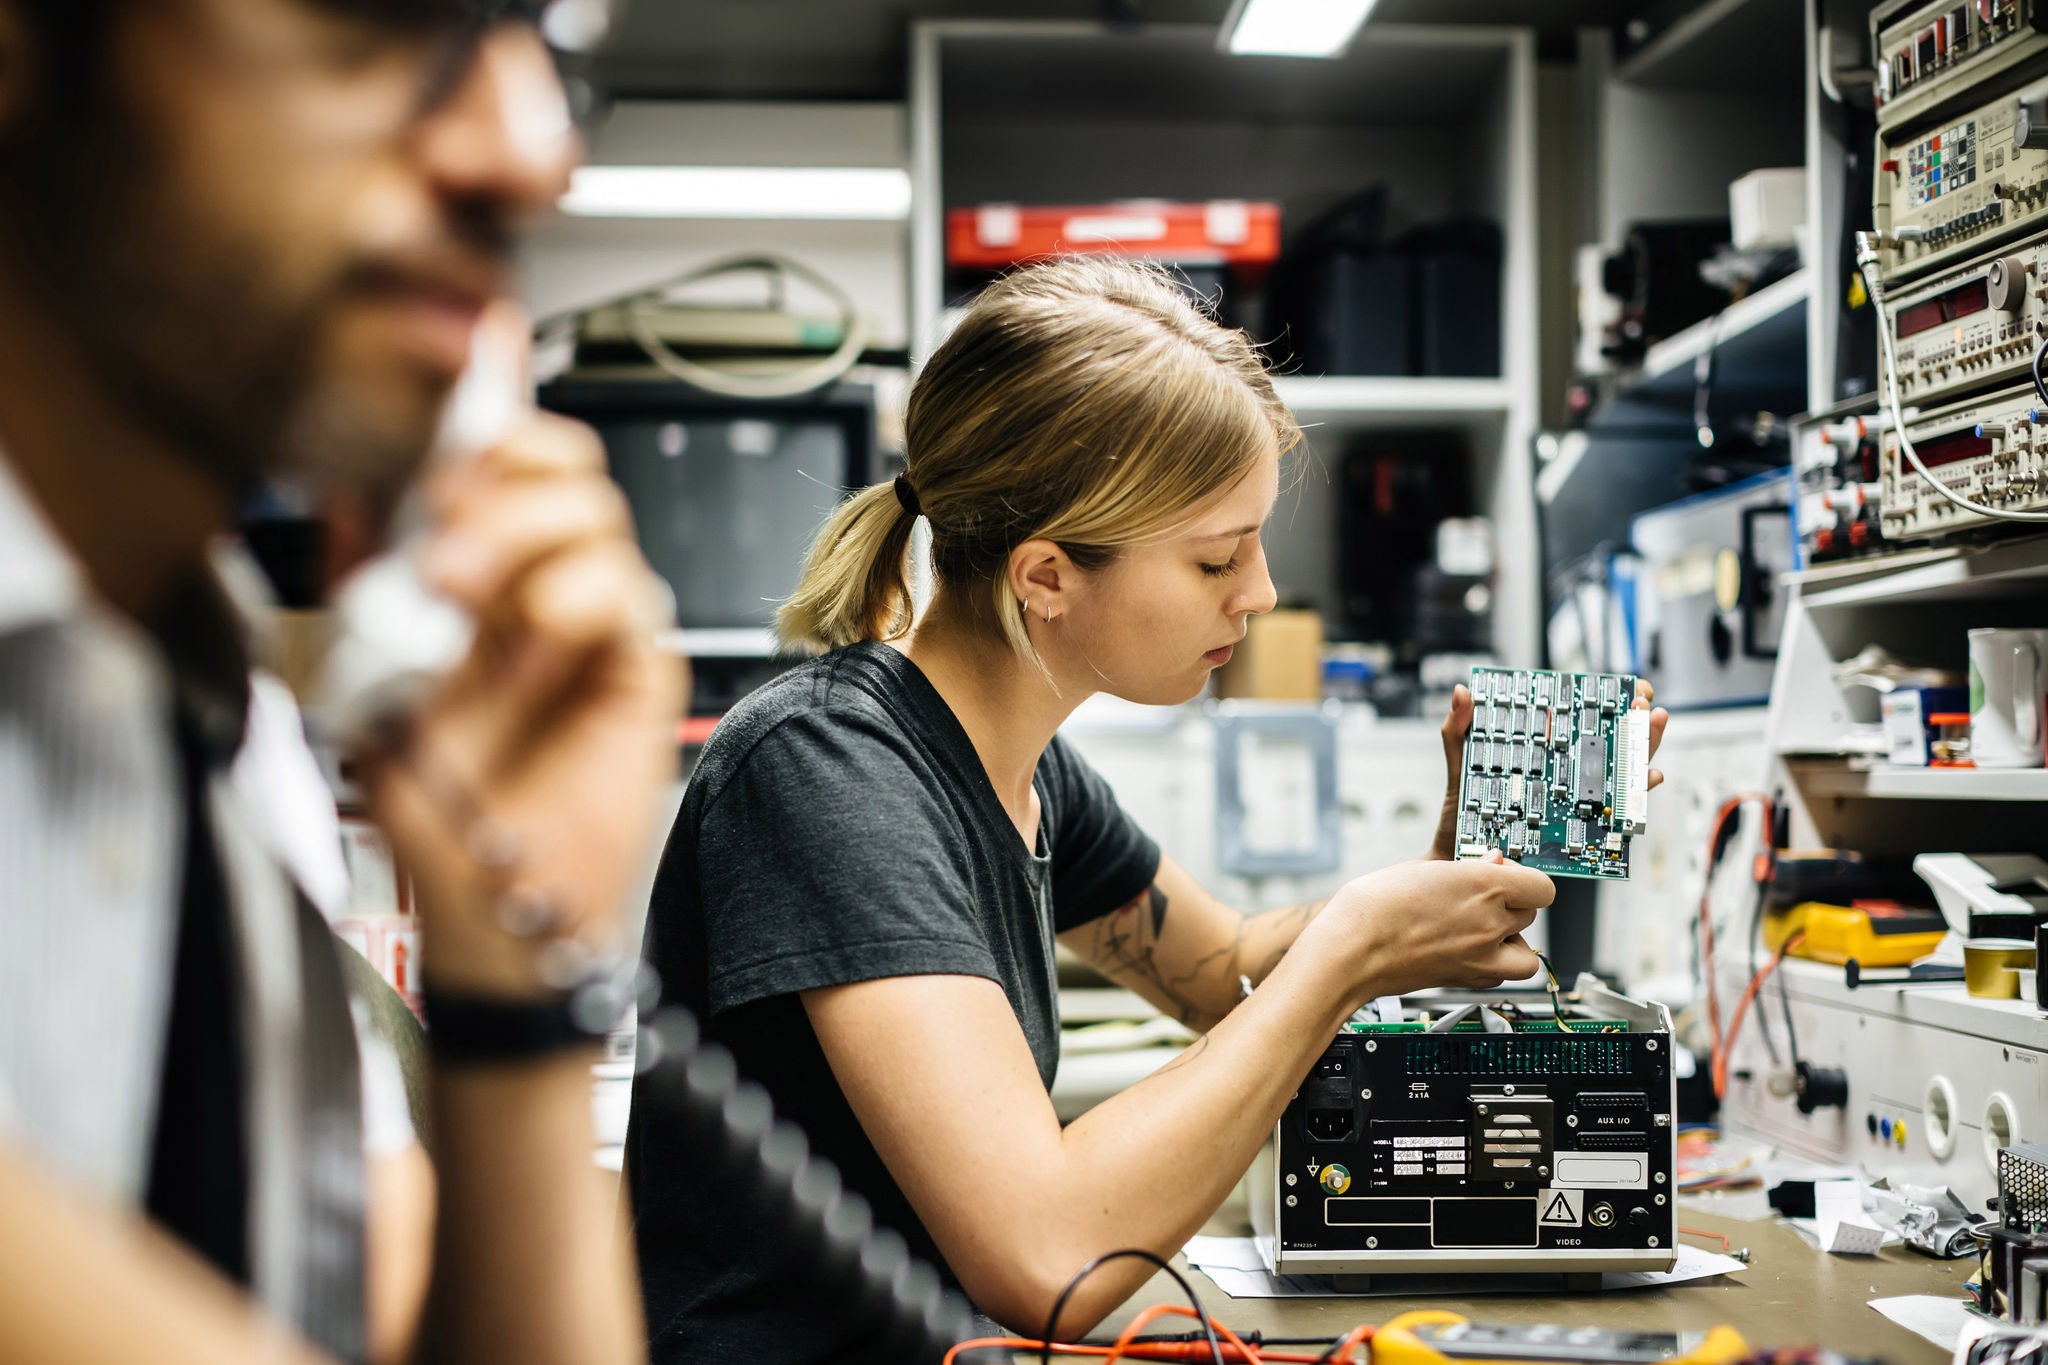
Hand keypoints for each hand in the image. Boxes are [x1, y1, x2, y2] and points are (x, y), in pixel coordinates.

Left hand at [361, 409, 683, 999]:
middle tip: (442, 521)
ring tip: (464, 594)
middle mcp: (543, 587)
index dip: (486, 408)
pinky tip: (533, 644)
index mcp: (478, 578)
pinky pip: (628, 589)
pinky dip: (575, 597)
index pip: (498, 460)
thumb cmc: (441, 814)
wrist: (496, 905)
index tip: (445, 406)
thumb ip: (366, 598)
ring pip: (595, 511)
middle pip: (560, 463)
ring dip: (523, 531)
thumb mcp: (368, 690)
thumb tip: (353, 508)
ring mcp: (596, 622)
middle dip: (499, 470)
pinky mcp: (638, 665)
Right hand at [1317, 853, 1553, 998]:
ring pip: (1526, 950)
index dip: (1524, 878)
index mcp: (1481, 884)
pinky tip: (1473, 950)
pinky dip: (1497, 964)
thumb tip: (1493, 864)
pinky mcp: (1468, 978)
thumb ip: (1465, 867)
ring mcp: (1481, 954)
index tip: (1506, 873)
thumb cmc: (1373, 908)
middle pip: (1531, 913)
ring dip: (1513, 939)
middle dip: (1511, 902)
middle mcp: (1489, 921)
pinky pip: (1504, 973)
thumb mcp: (1420, 867)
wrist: (1350, 952)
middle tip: (1482, 896)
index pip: (1541, 886)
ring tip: (1486, 929)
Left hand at [1428, 679, 1669, 860]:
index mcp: (1544, 750)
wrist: (1462, 862)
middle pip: (1613, 740)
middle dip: (1634, 717)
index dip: (1608, 698)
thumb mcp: (1460, 768)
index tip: (1622, 686)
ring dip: (1645, 746)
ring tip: (1650, 725)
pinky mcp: (1583, 827)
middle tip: (1640, 702)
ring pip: (1625, 769)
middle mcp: (1569, 771)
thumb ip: (1458, 729)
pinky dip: (1640, 792)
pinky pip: (1620, 810)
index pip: (1582, 718)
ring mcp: (1579, 798)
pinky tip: (1648, 777)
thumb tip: (1461, 691)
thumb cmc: (1464, 815)